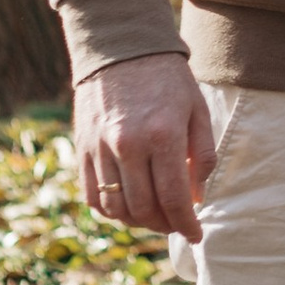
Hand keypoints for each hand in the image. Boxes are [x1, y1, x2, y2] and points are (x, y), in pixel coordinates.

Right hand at [74, 52, 218, 243]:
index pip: (174, 198)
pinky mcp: (81, 149)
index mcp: (162, 135)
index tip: (195, 235)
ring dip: (138, 222)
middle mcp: (127, 145)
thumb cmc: (167, 80)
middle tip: (177, 224)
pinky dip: (111, 210)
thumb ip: (203, 155)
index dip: (186, 224)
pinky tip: (128, 205)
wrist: (121, 49)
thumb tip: (197, 198)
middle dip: (164, 225)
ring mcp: (99, 148)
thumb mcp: (198, 110)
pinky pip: (92, 196)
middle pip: (144, 209)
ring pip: (116, 208)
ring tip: (155, 216)